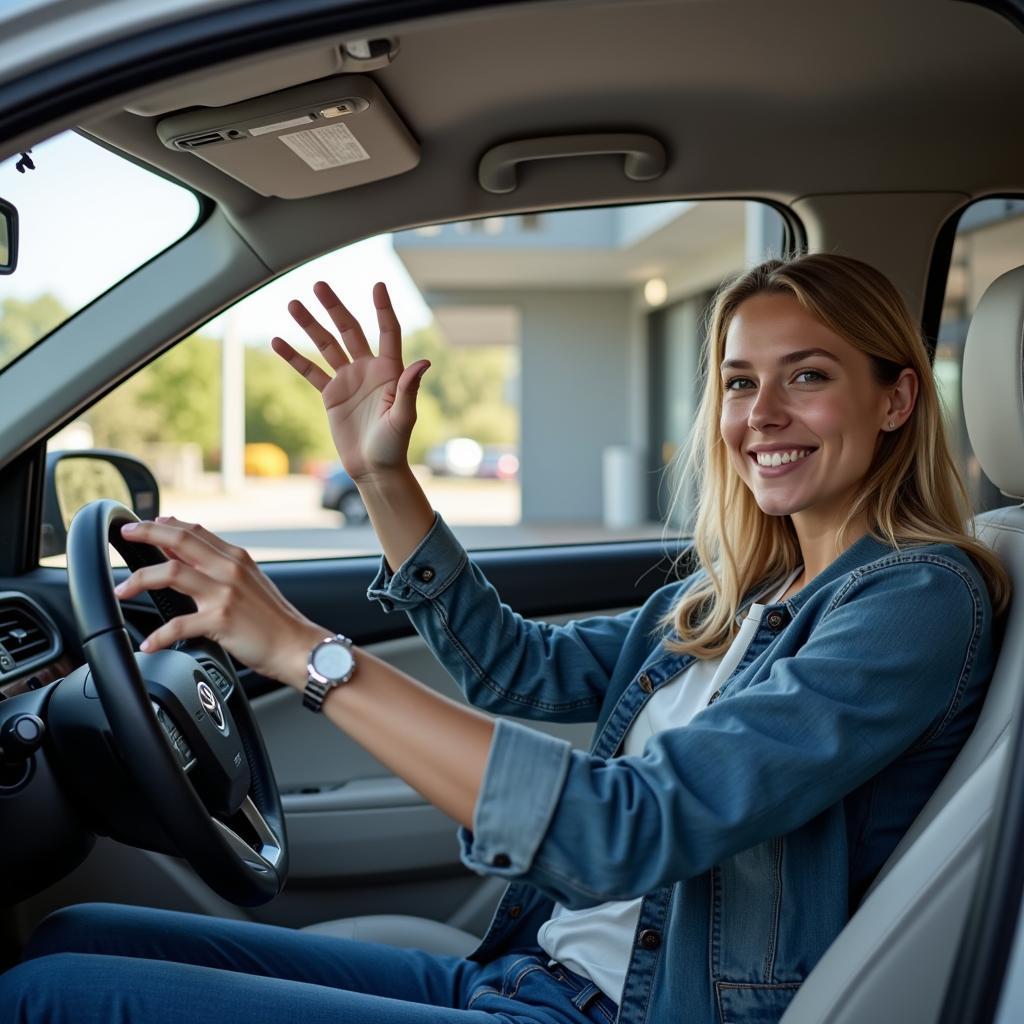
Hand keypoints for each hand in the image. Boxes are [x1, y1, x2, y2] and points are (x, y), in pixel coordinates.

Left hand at [115, 516, 324, 688]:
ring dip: (140, 579)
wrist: (296, 645)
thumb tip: (190, 559)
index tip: (145, 524)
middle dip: (147, 534)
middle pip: (180, 541)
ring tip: (122, 590)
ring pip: (172, 573)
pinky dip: (159, 636)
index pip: (196, 532)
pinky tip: (149, 644)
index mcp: (237, 558)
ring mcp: (225, 593)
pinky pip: (178, 625)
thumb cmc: (274, 619)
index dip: (166, 524)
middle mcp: (230, 570)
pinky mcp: (220, 620)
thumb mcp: (251, 583)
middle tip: (126, 535)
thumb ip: (223, 568)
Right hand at [271, 281, 429, 481]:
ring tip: (293, 304)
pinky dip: (294, 357)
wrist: (374, 468)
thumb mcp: (403, 417)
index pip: (387, 332)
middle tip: (319, 285)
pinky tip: (278, 341)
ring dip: (310, 325)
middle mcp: (368, 369)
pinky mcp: (331, 394)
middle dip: (334, 308)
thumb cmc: (394, 445)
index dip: (383, 309)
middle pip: (350, 330)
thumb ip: (409, 389)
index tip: (377, 286)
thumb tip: (423, 362)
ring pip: (326, 345)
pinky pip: (310, 371)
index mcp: (390, 371)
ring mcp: (348, 380)